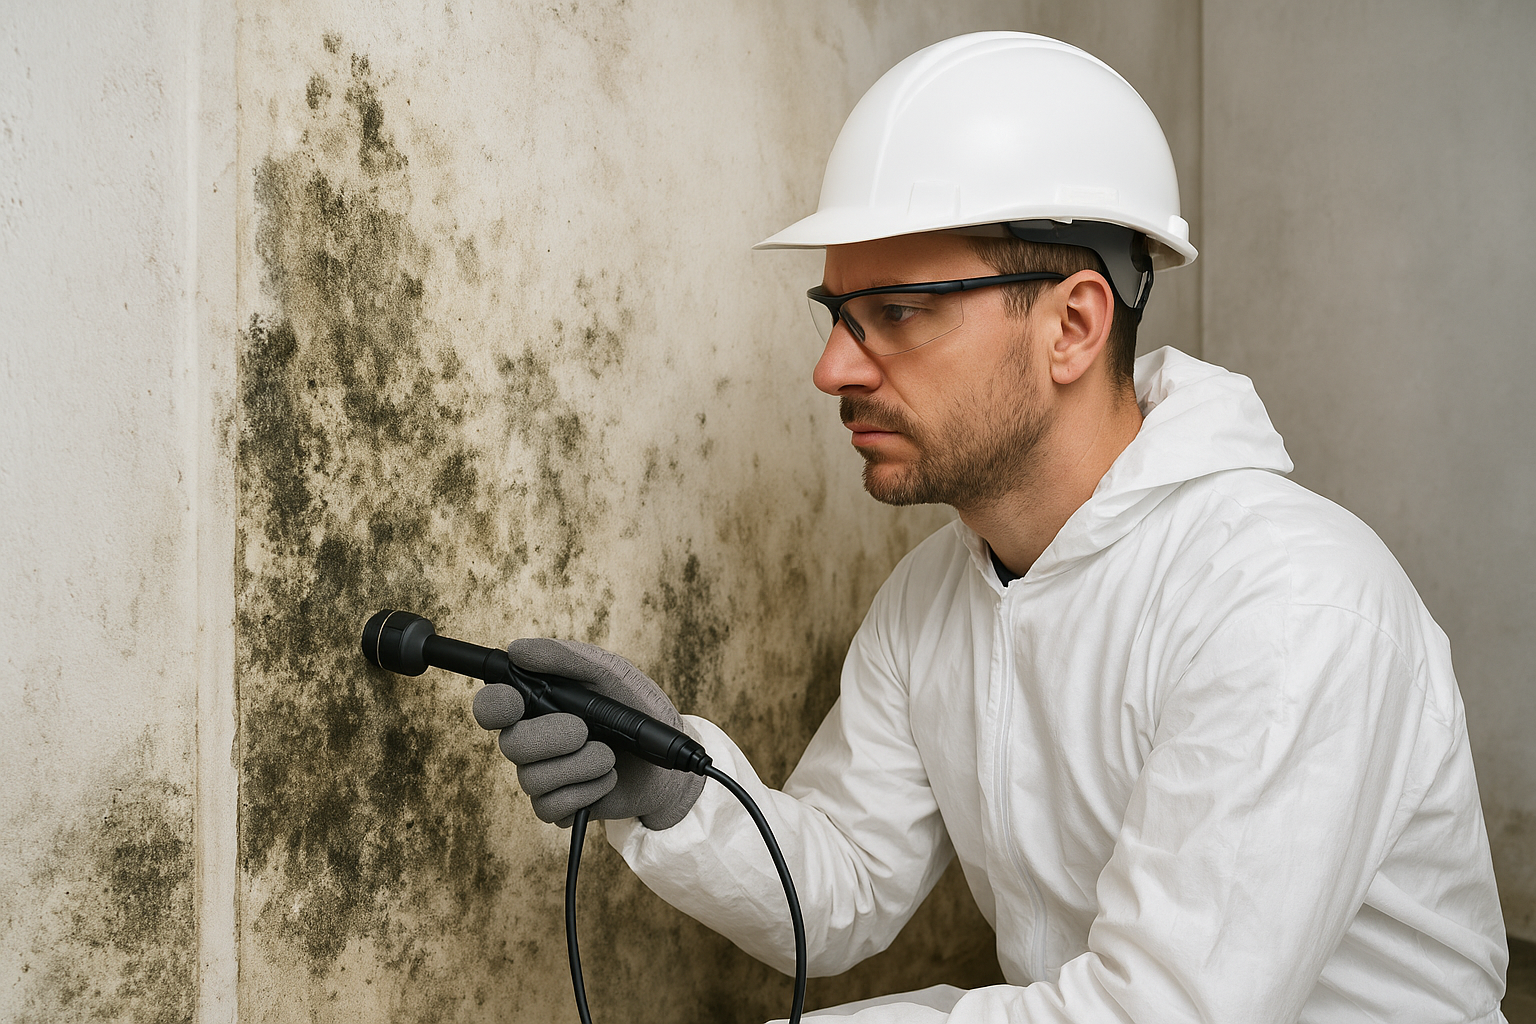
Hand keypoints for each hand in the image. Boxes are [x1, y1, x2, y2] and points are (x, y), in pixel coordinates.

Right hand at [471, 638, 704, 829]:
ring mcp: (544, 775)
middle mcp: (534, 740)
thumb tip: (518, 649)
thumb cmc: (639, 709)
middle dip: (550, 738)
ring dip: (580, 766)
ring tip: (609, 756)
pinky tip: (607, 779)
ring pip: (533, 779)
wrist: (671, 761)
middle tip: (584, 731)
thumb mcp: (611, 673)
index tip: (514, 703)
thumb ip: (567, 657)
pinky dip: (588, 791)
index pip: (492, 705)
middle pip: (511, 745)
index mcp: (539, 704)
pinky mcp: (559, 807)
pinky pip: (553, 806)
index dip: (493, 705)